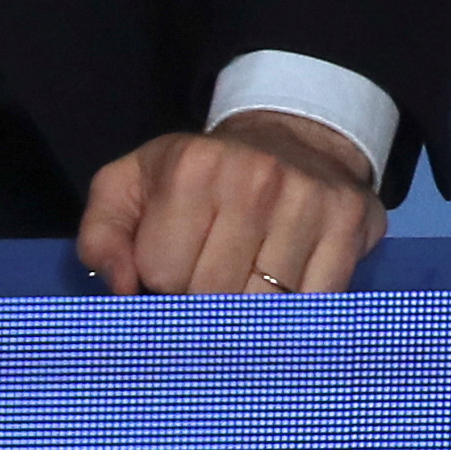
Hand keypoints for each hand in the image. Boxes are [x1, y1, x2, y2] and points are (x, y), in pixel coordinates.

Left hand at [78, 108, 383, 294]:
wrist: (292, 137)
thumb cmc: (197, 175)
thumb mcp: (130, 186)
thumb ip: (102, 236)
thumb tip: (120, 286)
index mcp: (193, 168)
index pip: (163, 275)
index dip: (161, 282)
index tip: (173, 265)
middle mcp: (256, 179)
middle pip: (214, 294)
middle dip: (204, 300)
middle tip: (209, 278)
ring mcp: (308, 201)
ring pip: (264, 306)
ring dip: (249, 311)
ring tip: (245, 281)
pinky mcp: (349, 223)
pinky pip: (315, 303)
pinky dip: (296, 311)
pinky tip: (285, 288)